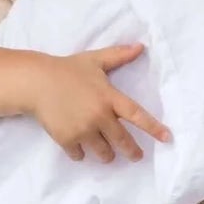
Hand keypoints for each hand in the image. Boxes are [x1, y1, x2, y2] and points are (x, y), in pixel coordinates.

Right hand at [24, 45, 170, 163]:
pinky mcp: (66, 139)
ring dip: (107, 155)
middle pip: (123, 140)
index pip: (137, 115)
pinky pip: (80, 154)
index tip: (167, 138)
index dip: (153, 128)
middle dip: (132, 151)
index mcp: (109, 97)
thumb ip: (119, 55)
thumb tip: (141, 46)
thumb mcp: (95, 60)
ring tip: (108, 154)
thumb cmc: (67, 69)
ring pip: (103, 152)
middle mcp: (99, 116)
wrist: (36, 82)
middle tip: (137, 156)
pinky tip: (81, 148)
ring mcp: (82, 129)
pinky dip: (82, 153)